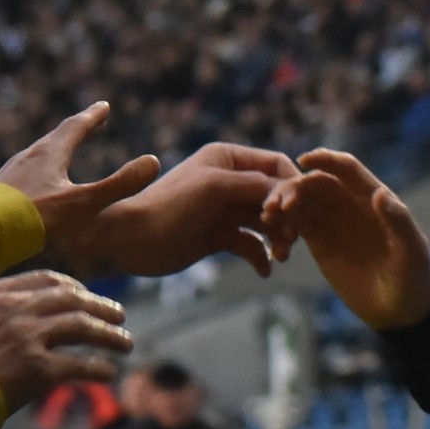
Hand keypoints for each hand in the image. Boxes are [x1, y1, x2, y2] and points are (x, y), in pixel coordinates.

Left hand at [0, 104, 160, 264]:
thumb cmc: (35, 220)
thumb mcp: (84, 203)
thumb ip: (119, 185)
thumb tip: (153, 162)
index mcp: (49, 154)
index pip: (76, 127)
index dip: (93, 117)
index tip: (104, 106)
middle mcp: (27, 157)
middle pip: (56, 138)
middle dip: (77, 131)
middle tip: (92, 124)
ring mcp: (10, 174)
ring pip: (38, 156)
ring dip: (57, 150)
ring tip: (65, 153)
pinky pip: (24, 174)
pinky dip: (40, 171)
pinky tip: (36, 188)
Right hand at [0, 272, 132, 410]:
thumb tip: (10, 317)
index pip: (46, 280)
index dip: (74, 288)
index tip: (86, 297)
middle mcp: (15, 308)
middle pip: (71, 298)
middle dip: (100, 306)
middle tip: (118, 314)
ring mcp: (28, 337)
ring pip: (82, 326)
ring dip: (109, 334)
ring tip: (125, 342)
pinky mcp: (38, 368)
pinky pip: (79, 364)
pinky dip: (98, 368)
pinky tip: (108, 372)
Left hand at [63, 142, 300, 276]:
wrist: (133, 241)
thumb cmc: (169, 206)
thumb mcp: (213, 187)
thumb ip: (253, 185)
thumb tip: (289, 191)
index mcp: (227, 158)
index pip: (276, 165)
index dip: (292, 186)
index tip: (296, 210)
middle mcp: (230, 180)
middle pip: (277, 196)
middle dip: (288, 217)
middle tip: (290, 240)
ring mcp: (226, 209)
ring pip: (268, 222)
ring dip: (278, 238)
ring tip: (279, 256)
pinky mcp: (220, 236)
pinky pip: (251, 245)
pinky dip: (260, 256)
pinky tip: (263, 270)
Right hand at [262, 149, 429, 328]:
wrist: (398, 311)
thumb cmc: (412, 278)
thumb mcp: (410, 251)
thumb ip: (398, 221)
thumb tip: (380, 194)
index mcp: (373, 198)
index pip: (346, 169)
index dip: (326, 160)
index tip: (303, 161)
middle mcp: (350, 204)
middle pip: (318, 183)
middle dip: (296, 186)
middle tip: (279, 203)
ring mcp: (333, 222)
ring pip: (303, 201)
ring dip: (284, 203)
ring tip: (269, 216)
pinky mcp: (319, 242)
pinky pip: (297, 224)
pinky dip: (283, 223)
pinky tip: (272, 230)